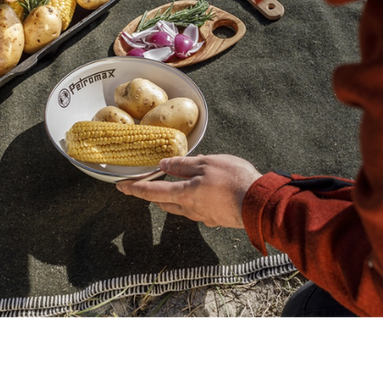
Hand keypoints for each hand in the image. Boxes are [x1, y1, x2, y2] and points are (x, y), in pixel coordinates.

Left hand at [116, 154, 262, 227]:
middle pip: (164, 202)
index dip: (135, 188)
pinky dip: (193, 199)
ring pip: (180, 207)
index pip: (152, 192)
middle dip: (153, 194)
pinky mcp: (216, 219)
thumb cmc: (234, 180)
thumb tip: (163, 165)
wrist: (260, 204)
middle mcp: (190, 209)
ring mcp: (203, 216)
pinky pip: (197, 209)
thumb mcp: (206, 163)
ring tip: (175, 184)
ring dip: (173, 197)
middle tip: (147, 184)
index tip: (121, 187)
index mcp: (184, 194)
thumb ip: (183, 165)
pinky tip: (201, 191)